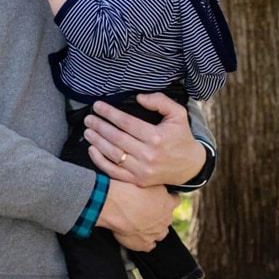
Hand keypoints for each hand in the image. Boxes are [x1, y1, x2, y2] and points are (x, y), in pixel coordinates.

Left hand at [86, 93, 206, 187]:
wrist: (190, 166)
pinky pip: (114, 172)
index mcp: (157, 137)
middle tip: (88, 118)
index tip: (97, 106)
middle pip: (116, 138)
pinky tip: (92, 149)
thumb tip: (139, 97)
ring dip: (97, 142)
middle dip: (99, 126)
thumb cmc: (181, 137)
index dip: (109, 113)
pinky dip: (100, 161)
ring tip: (87, 131)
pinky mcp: (138, 181)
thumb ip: (160, 102)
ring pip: (113, 154)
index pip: (126, 123)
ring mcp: (142, 170)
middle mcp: (148, 155)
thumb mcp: (178, 115)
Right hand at [100, 179, 177, 251]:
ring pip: (161, 233)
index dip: (167, 198)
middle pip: (167, 218)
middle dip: (160, 215)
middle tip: (145, 209)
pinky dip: (145, 242)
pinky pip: (149, 246)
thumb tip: (159, 186)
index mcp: (168, 203)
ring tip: (142, 224)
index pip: (175, 200)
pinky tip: (138, 237)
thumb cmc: (128, 190)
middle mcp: (165, 219)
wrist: (114, 205)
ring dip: (155, 229)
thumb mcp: (147, 180)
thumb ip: (157, 186)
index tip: (159, 197)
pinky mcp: (144, 244)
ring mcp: (155, 233)